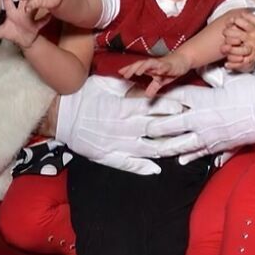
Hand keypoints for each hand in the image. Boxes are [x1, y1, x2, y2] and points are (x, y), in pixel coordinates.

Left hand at [0, 0, 49, 47]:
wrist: (24, 41)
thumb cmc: (13, 33)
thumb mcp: (1, 33)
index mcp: (12, 13)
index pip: (8, 2)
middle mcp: (22, 13)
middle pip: (23, 2)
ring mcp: (30, 18)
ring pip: (33, 9)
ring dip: (35, 4)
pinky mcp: (36, 26)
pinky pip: (42, 22)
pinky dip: (46, 19)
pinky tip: (50, 15)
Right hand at [55, 75, 189, 175]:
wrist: (60, 115)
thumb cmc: (82, 95)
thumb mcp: (105, 84)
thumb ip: (127, 87)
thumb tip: (143, 85)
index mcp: (124, 108)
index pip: (154, 108)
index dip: (171, 108)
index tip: (186, 107)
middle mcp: (124, 127)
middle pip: (157, 129)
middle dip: (177, 129)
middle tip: (194, 128)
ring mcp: (117, 144)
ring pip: (148, 149)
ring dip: (167, 149)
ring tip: (183, 150)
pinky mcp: (108, 156)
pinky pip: (129, 164)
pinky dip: (144, 168)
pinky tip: (157, 170)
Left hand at [119, 54, 191, 96]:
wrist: (183, 60)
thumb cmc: (170, 68)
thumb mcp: (160, 81)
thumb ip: (153, 87)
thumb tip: (147, 95)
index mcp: (150, 67)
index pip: (137, 67)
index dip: (129, 69)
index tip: (120, 72)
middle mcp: (153, 64)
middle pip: (140, 64)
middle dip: (132, 68)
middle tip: (125, 74)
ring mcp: (160, 63)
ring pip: (149, 63)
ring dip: (143, 67)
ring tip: (137, 73)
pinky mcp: (168, 65)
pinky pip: (162, 66)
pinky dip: (158, 68)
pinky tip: (155, 71)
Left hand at [142, 73, 254, 161]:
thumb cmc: (252, 91)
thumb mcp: (229, 79)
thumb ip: (212, 77)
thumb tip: (201, 69)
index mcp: (203, 99)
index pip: (176, 99)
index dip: (161, 100)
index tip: (148, 100)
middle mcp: (203, 118)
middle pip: (173, 124)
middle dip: (156, 126)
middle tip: (143, 129)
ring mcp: (211, 134)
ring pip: (183, 142)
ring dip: (167, 146)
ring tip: (153, 149)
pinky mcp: (220, 145)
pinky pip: (202, 152)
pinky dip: (191, 156)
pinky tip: (181, 160)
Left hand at [222, 12, 254, 69]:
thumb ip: (252, 17)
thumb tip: (242, 13)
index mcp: (253, 29)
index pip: (240, 22)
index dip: (232, 21)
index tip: (229, 21)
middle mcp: (251, 38)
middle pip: (235, 35)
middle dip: (227, 33)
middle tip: (224, 33)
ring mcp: (252, 48)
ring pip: (237, 49)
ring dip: (228, 48)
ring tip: (224, 47)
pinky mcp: (253, 57)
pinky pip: (242, 62)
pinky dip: (234, 64)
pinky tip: (226, 64)